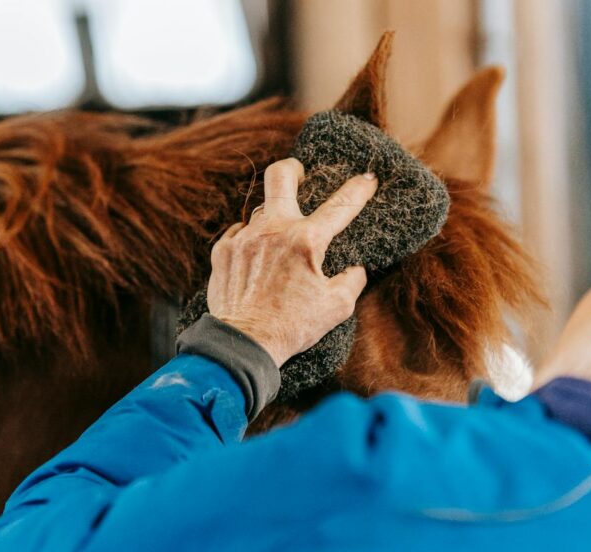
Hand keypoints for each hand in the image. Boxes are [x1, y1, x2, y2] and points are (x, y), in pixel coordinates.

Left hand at [207, 158, 375, 366]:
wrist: (244, 344)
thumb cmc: (292, 327)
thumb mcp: (336, 307)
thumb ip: (352, 280)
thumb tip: (355, 268)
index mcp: (305, 241)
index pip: (340, 205)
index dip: (358, 189)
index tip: (368, 179)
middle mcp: (272, 230)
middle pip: (280, 175)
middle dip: (293, 169)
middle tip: (300, 174)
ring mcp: (243, 238)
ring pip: (260, 211)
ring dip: (273, 220)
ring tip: (278, 240)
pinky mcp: (222, 251)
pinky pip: (239, 233)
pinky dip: (250, 241)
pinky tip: (256, 259)